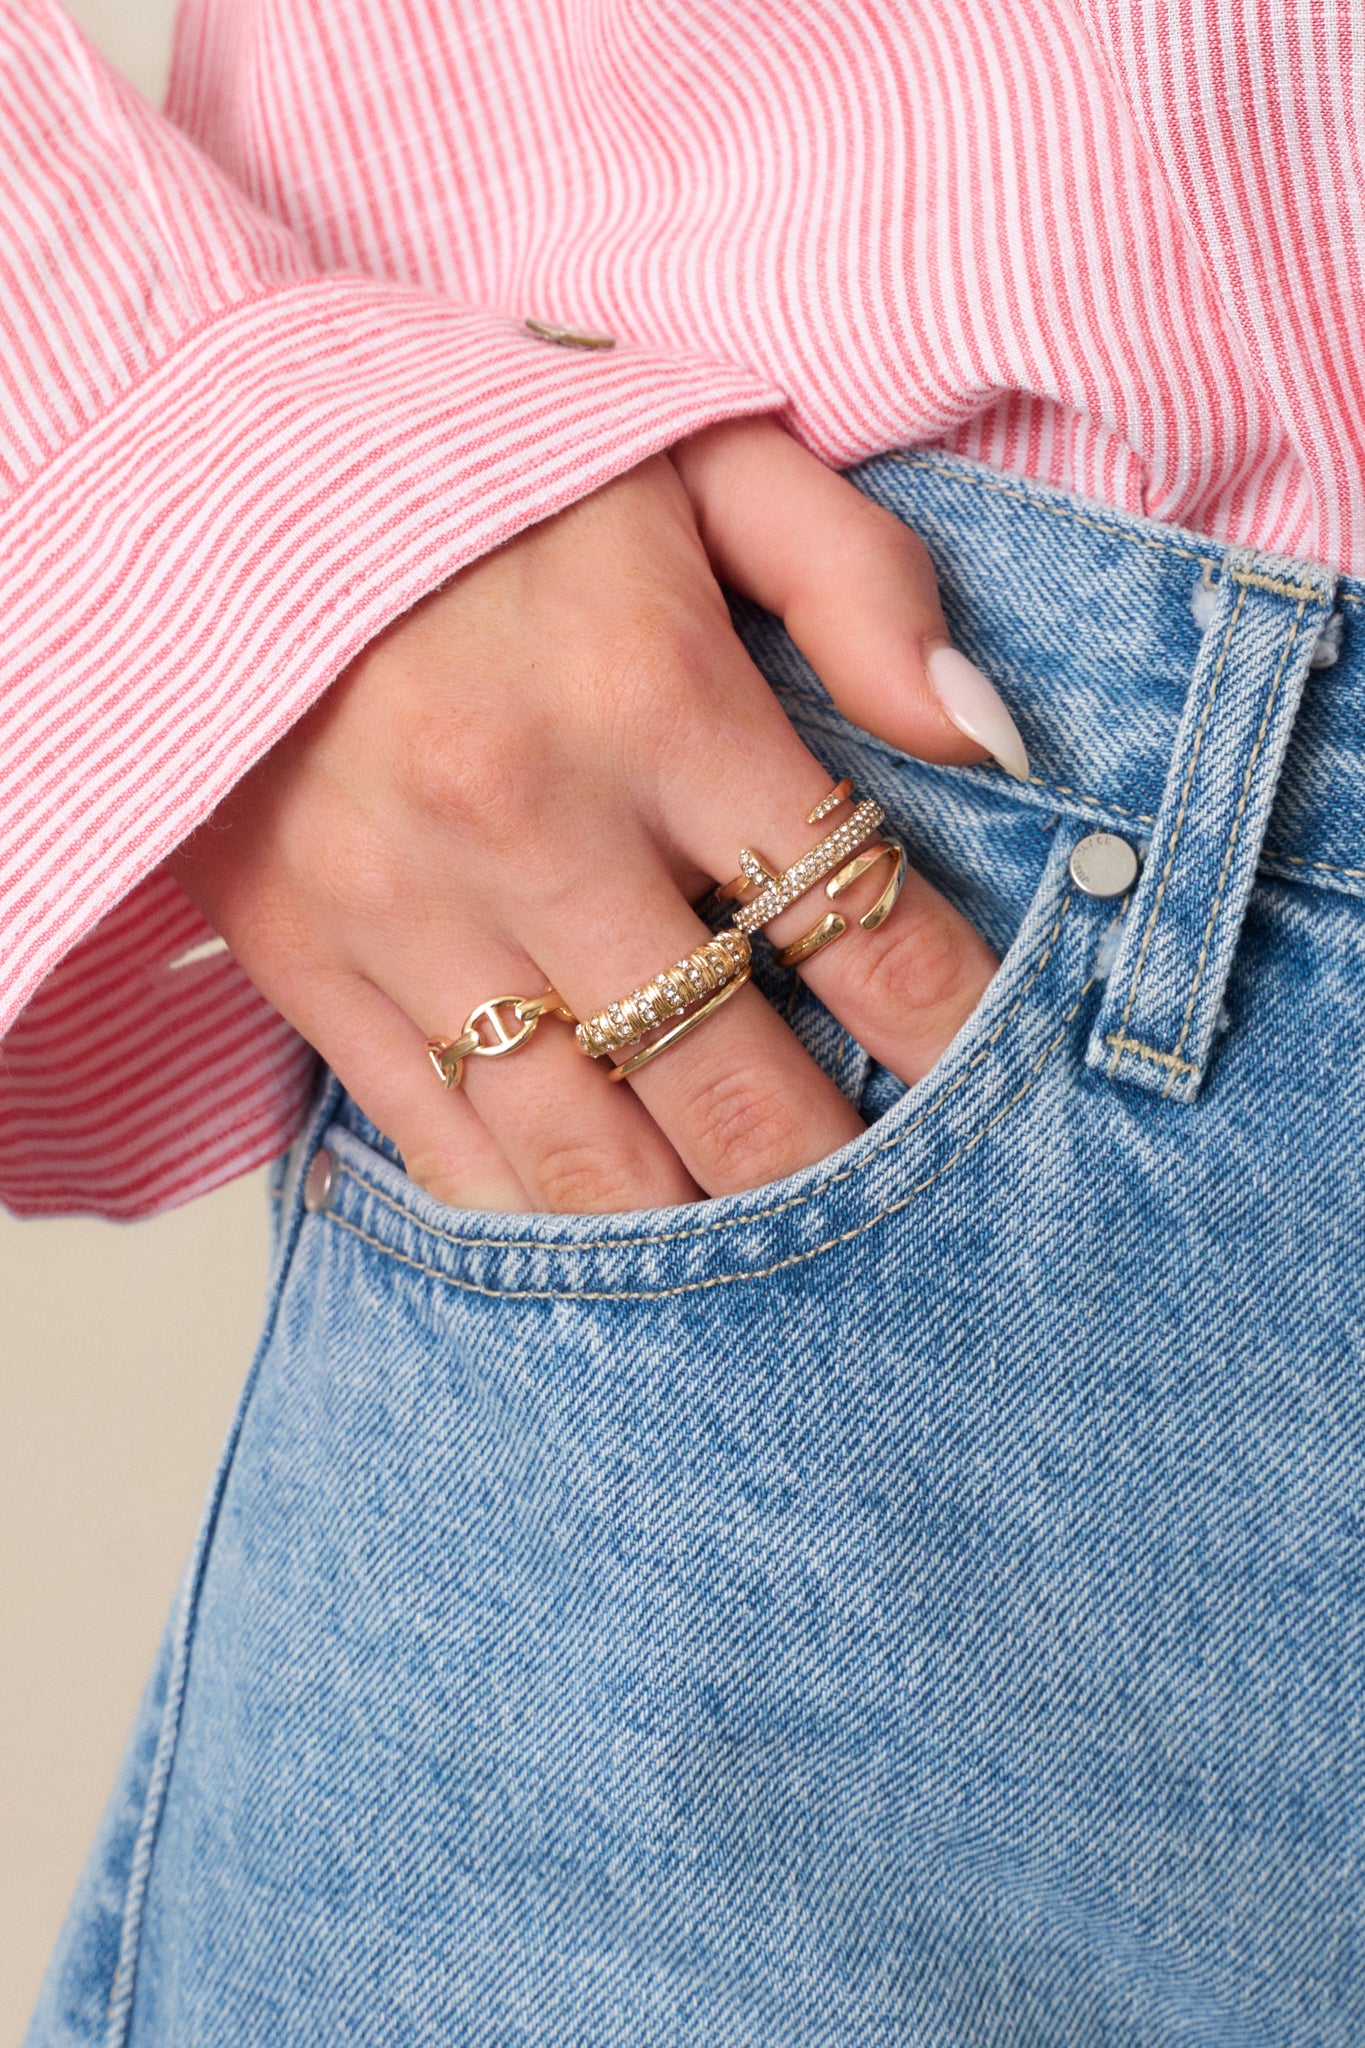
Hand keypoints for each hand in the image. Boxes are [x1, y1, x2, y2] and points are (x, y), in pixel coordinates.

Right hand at [169, 418, 1023, 1212]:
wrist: (204, 476)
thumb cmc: (483, 471)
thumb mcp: (698, 454)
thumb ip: (858, 583)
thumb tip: (986, 742)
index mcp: (651, 692)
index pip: (855, 915)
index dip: (948, 1021)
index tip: (992, 1073)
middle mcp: (528, 825)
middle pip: (730, 1081)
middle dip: (835, 1166)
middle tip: (894, 1204)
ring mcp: (403, 911)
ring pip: (588, 1155)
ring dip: (696, 1229)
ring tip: (768, 1247)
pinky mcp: (306, 960)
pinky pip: (443, 1147)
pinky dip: (539, 1212)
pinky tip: (608, 1228)